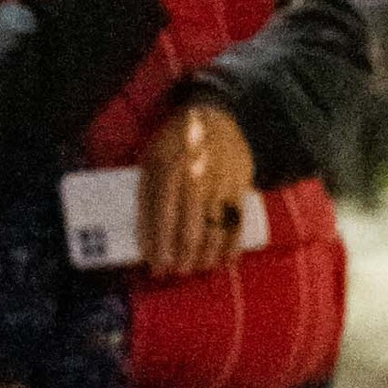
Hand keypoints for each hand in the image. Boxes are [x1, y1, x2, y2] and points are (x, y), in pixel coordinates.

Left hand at [137, 102, 256, 277]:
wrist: (213, 116)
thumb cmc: (174, 144)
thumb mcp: (151, 161)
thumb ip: (147, 198)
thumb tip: (145, 241)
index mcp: (169, 169)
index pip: (163, 219)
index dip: (159, 247)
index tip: (156, 268)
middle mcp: (197, 177)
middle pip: (191, 229)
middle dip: (183, 258)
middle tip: (177, 272)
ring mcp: (222, 181)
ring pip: (216, 229)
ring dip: (206, 256)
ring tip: (197, 268)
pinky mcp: (241, 184)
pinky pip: (239, 221)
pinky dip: (233, 245)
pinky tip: (225, 261)